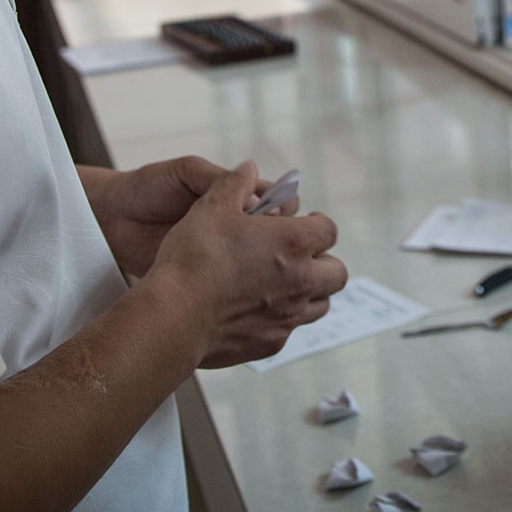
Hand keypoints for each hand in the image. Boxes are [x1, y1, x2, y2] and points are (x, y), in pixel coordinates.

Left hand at [81, 158, 301, 277]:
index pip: (281, 203)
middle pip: (281, 237)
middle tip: (259, 239)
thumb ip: (218, 177)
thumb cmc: (148, 188)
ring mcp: (227, 256)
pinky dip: (246, 286)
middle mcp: (238, 228)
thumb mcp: (186, 171)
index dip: (282, 208)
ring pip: (267, 266)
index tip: (265, 212)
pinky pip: (240, 286)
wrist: (113, 218)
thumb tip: (254, 198)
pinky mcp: (211, 278)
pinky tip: (236, 284)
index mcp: (238, 199)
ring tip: (248, 264)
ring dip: (267, 266)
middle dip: (279, 239)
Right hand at [147, 162, 347, 367]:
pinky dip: (282, 319)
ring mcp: (288, 316)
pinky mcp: (271, 343)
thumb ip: (234, 183)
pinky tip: (258, 310)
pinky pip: (290, 330)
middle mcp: (301, 281)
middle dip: (323, 261)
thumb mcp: (211, 207)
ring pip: (320, 305)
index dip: (318, 224)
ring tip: (284, 284)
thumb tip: (248, 168)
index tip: (306, 223)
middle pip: (337, 272)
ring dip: (310, 292)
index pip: (329, 230)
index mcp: (294, 243)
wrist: (174, 317)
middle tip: (301, 256)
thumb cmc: (194, 259)